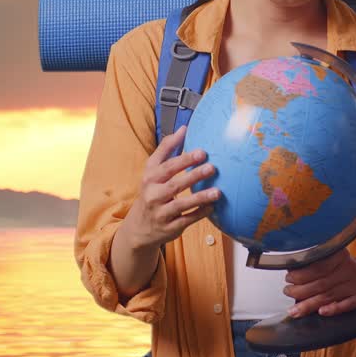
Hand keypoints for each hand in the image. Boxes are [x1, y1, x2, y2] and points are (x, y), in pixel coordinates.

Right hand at [121, 125, 220, 249]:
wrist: (138, 228)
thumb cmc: (150, 192)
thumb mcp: (152, 170)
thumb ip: (167, 149)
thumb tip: (183, 128)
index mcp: (150, 178)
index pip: (167, 166)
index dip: (184, 159)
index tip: (202, 152)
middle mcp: (153, 195)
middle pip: (174, 185)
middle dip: (193, 176)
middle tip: (212, 168)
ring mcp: (160, 213)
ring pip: (181, 204)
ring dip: (199, 197)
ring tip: (217, 192)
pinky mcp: (169, 228)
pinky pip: (186, 220)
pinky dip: (199, 214)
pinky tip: (212, 207)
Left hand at [283, 249, 355, 318]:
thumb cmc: (340, 271)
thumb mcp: (329, 262)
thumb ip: (312, 265)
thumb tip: (290, 271)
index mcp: (340, 254)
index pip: (318, 266)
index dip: (301, 274)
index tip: (288, 279)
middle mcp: (350, 267)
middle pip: (321, 282)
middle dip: (300, 291)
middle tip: (288, 293)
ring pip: (329, 295)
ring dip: (309, 304)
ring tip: (294, 311)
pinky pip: (348, 304)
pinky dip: (334, 308)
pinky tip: (321, 312)